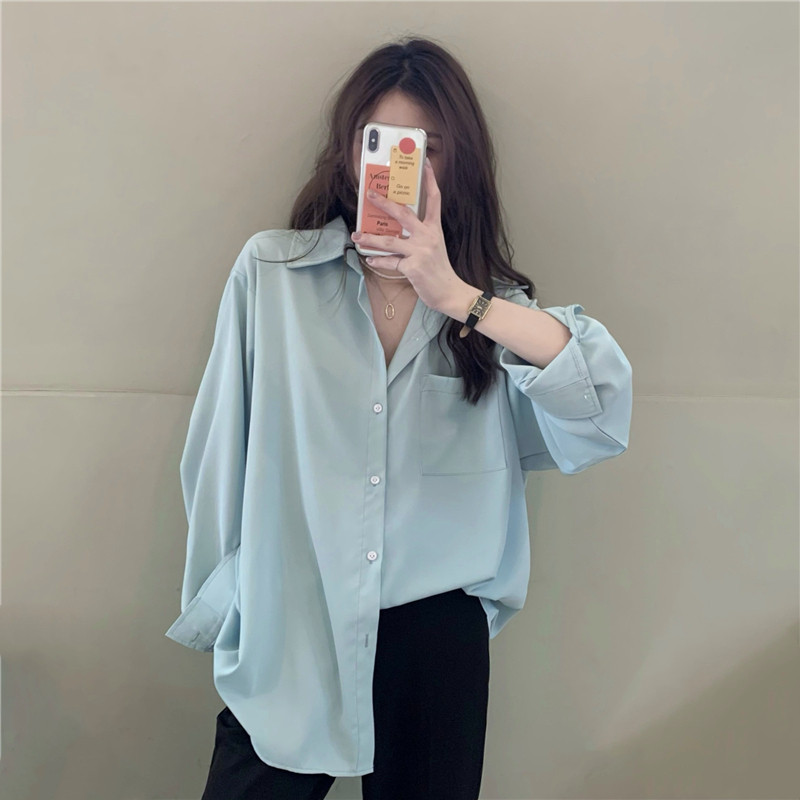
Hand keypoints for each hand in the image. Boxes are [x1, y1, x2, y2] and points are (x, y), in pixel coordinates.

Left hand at [351, 158, 469, 313]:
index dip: (430, 180)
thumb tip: (396, 230)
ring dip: (370, 238)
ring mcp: (420, 252)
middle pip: (404, 214)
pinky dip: (379, 261)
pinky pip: (390, 262)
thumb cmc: (440, 271)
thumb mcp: (434, 248)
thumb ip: (419, 236)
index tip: (424, 163)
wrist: (450, 292)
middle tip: (370, 194)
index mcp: (434, 229)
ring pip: (390, 241)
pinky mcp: (413, 267)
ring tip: (356, 235)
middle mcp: (427, 237)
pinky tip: (369, 259)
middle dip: (384, 203)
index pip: (434, 199)